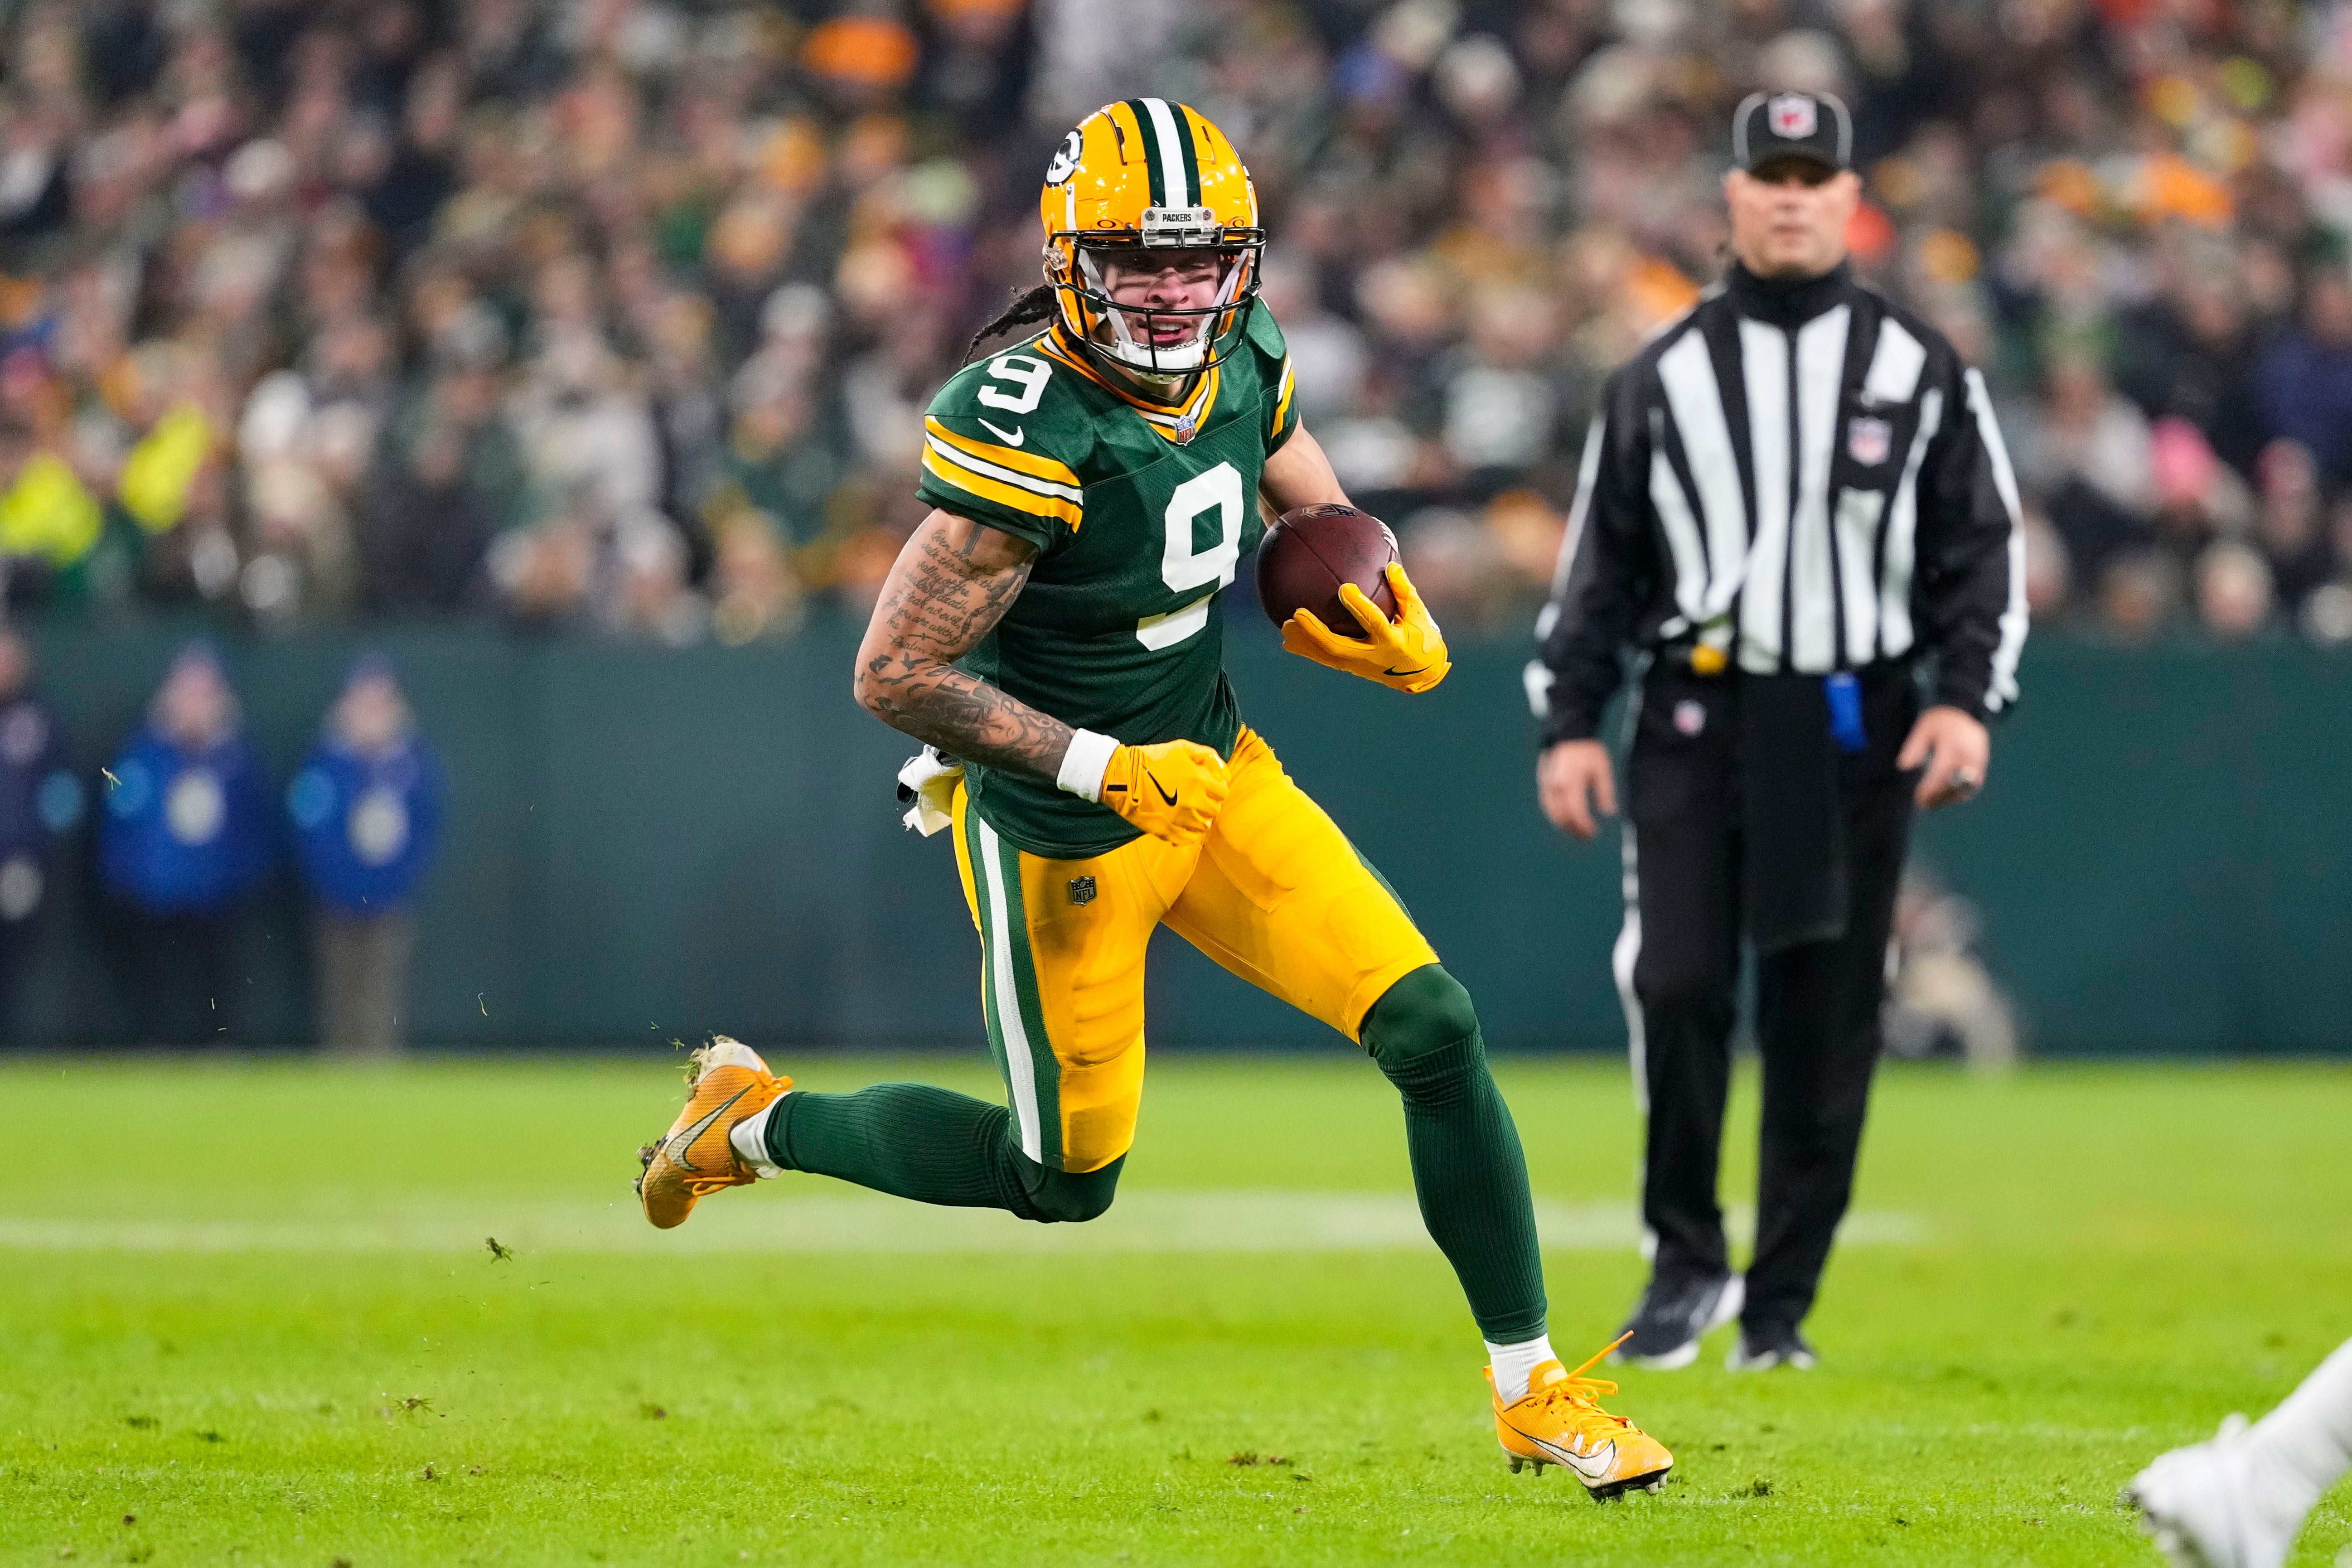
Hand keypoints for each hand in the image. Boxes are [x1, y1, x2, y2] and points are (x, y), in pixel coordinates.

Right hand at [1099, 739, 1229, 846]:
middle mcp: (1194, 802)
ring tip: (1189, 812)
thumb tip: (1222, 770)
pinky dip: (1188, 834)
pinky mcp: (1167, 831)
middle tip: (1198, 799)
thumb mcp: (1181, 747)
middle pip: (1214, 810)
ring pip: (1203, 826)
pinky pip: (1187, 839)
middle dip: (1209, 804)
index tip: (1209, 788)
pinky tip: (1182, 826)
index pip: (1222, 792)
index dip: (1217, 789)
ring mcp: (1181, 819)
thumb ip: (1206, 755)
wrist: (1122, 776)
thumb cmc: (1151, 758)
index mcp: (1199, 780)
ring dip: (1199, 819)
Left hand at [1280, 563, 1450, 693]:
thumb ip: (1404, 591)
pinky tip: (1290, 640)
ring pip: (1327, 656)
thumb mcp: (1418, 615)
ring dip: (1305, 642)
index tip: (1344, 587)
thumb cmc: (1422, 637)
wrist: (1421, 674)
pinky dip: (1308, 649)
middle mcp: (1372, 657)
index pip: (1373, 622)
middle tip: (1297, 613)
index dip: (1359, 606)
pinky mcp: (1351, 668)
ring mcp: (1359, 666)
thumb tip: (1391, 566)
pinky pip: (1326, 659)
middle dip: (1316, 631)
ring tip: (1285, 627)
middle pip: (1338, 646)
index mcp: (1392, 641)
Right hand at [1538, 739, 1616, 839]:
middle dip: (1574, 829)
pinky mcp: (1543, 784)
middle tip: (1586, 836)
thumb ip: (1605, 792)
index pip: (1577, 813)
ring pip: (1552, 813)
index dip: (1584, 826)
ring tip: (1577, 831)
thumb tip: (1609, 813)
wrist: (1568, 734)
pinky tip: (1566, 819)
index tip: (1594, 832)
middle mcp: (1556, 787)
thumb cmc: (1588, 751)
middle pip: (1562, 817)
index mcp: (1572, 783)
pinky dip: (1556, 816)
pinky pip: (1548, 806)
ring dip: (1564, 825)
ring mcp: (1547, 786)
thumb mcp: (1602, 770)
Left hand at [1897, 705, 1990, 809]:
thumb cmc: (1941, 722)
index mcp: (1953, 744)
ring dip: (1949, 797)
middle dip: (1939, 796)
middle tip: (1923, 803)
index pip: (1941, 772)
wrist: (1967, 712)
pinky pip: (1973, 785)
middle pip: (1955, 783)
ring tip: (1931, 803)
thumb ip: (1914, 746)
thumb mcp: (1923, 728)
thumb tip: (1903, 766)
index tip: (1919, 797)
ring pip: (1966, 787)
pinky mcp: (1982, 765)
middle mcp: (1968, 754)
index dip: (1930, 788)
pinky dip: (1959, 794)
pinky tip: (1944, 798)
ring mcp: (1978, 760)